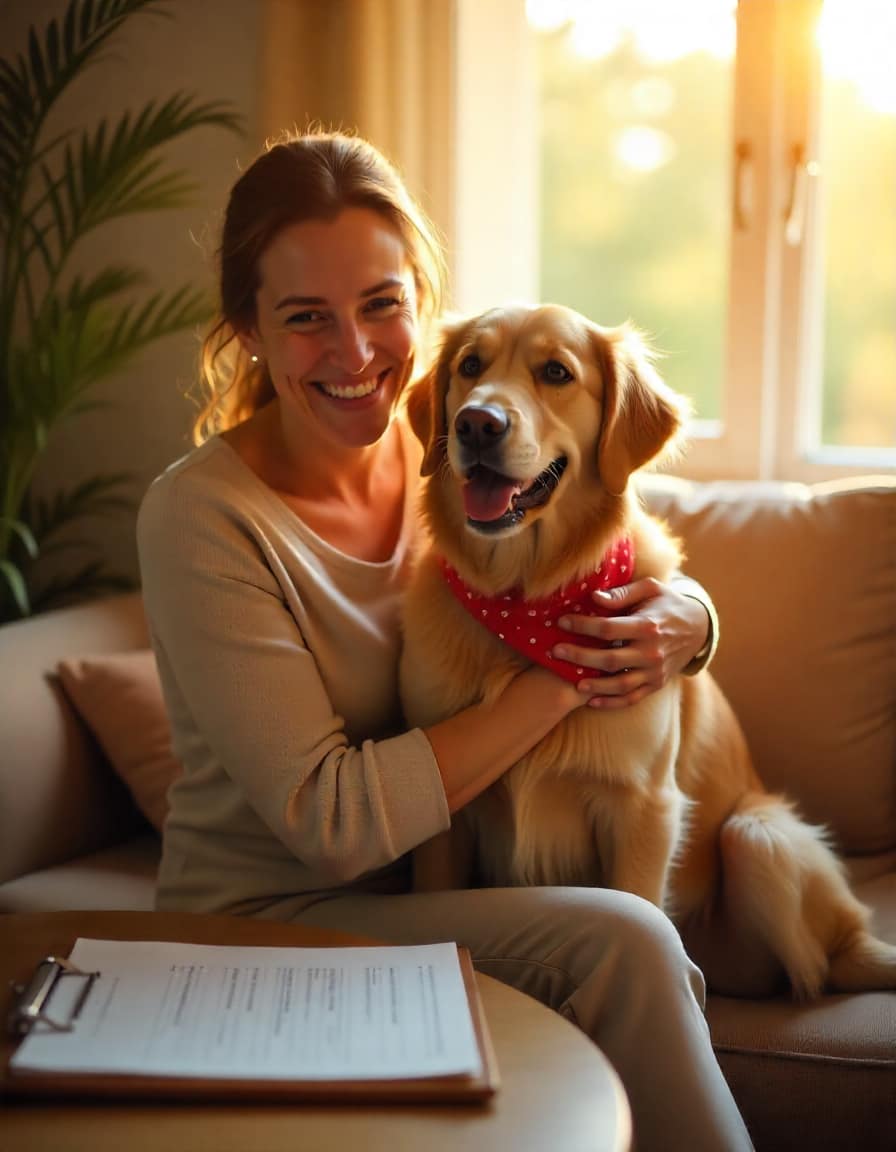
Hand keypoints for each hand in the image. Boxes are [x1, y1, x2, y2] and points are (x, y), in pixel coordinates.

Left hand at [551, 578, 710, 709]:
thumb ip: (622, 593)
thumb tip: (594, 598)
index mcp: (648, 625)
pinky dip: (611, 703)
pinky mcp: (656, 684)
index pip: (608, 628)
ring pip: (620, 684)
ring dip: (594, 685)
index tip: (562, 622)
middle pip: (609, 658)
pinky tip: (592, 702)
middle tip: (556, 651)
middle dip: (579, 656)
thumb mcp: (650, 589)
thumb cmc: (667, 604)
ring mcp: (654, 671)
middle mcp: (651, 651)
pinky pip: (632, 698)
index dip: (582, 625)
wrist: (699, 628)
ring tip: (573, 681)